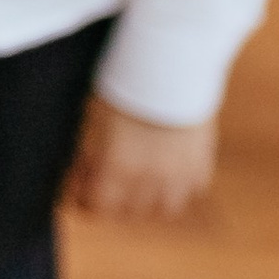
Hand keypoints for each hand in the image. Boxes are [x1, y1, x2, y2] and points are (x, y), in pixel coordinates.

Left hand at [68, 95, 218, 219]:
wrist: (170, 65)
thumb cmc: (124, 89)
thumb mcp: (93, 123)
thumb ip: (87, 159)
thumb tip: (77, 184)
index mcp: (115, 170)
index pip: (96, 208)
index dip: (85, 200)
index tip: (80, 190)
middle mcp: (148, 181)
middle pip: (127, 214)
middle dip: (113, 202)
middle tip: (107, 184)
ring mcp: (179, 177)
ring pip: (162, 210)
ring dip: (148, 201)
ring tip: (140, 182)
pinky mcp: (201, 166)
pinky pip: (190, 192)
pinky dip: (178, 188)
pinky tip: (168, 170)